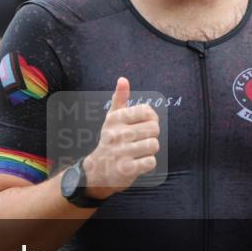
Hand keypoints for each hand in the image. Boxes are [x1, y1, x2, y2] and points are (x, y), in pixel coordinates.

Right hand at [82, 77, 159, 199]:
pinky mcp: (126, 169)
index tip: (143, 125)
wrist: (97, 171)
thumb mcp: (112, 119)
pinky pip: (151, 162)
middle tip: (140, 140)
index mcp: (115, 118)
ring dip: (150, 150)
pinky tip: (137, 162)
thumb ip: (120, 99)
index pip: (148, 111)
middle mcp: (116, 133)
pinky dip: (147, 163)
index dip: (151, 119)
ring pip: (154, 145)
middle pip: (154, 129)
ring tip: (138, 151)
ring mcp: (121, 152)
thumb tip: (123, 79)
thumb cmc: (110, 140)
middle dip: (151, 136)